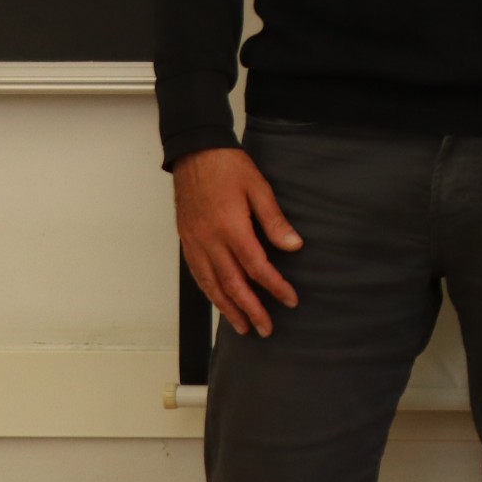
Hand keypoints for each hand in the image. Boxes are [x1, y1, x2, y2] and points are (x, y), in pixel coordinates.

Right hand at [174, 147, 303, 336]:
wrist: (195, 152)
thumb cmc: (228, 167)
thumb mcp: (259, 188)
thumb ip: (274, 220)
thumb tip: (294, 246)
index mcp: (231, 227)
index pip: (257, 267)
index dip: (275, 287)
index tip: (290, 300)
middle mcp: (211, 241)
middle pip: (233, 284)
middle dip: (252, 309)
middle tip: (267, 328)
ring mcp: (196, 242)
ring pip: (212, 285)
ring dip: (228, 308)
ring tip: (243, 326)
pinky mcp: (187, 240)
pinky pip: (198, 274)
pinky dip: (210, 292)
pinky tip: (219, 301)